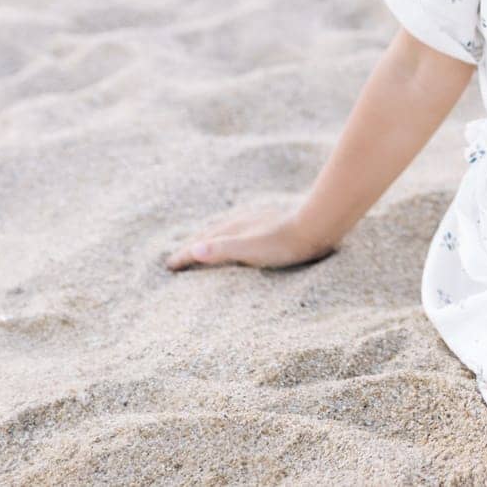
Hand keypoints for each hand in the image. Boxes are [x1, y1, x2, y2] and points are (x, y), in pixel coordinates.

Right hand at [166, 204, 334, 271]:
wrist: (318, 224)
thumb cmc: (285, 242)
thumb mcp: (251, 250)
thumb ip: (222, 250)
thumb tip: (191, 250)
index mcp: (232, 229)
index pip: (200, 244)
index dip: (183, 255)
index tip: (168, 266)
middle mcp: (240, 222)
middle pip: (208, 234)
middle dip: (191, 246)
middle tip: (178, 256)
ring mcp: (255, 221)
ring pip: (224, 230)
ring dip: (209, 239)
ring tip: (203, 246)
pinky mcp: (270, 222)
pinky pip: (241, 230)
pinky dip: (229, 236)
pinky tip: (241, 238)